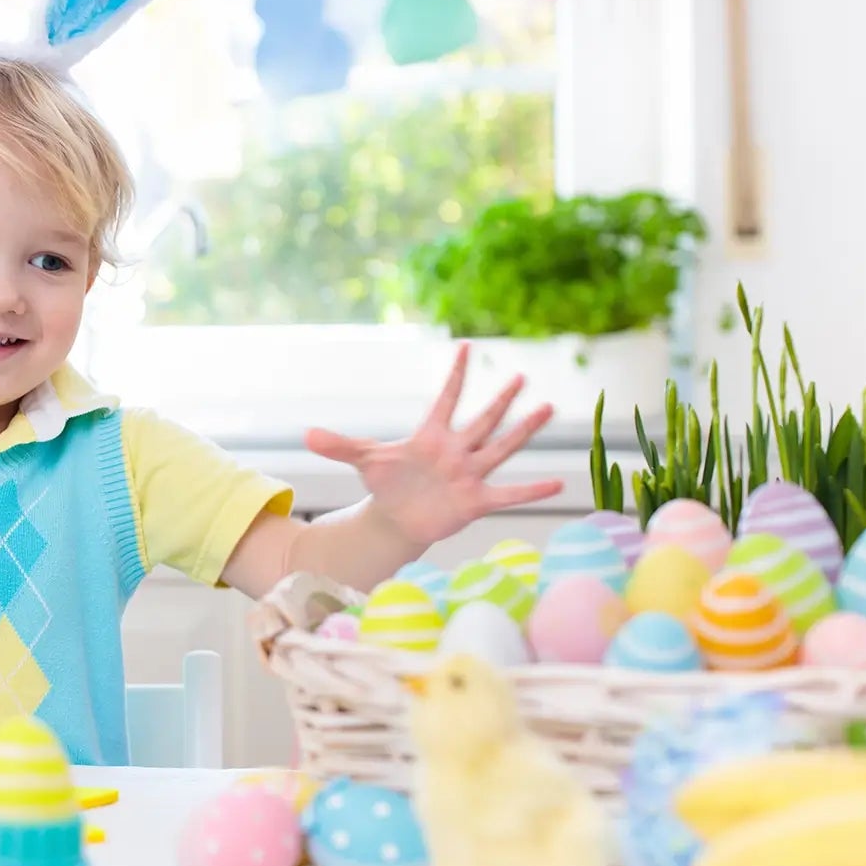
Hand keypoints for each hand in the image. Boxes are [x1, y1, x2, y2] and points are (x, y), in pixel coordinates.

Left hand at [306, 343, 564, 547]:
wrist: (398, 518)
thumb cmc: (386, 484)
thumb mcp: (363, 461)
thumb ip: (340, 445)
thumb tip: (305, 434)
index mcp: (431, 435)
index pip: (445, 399)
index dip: (454, 376)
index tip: (464, 347)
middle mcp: (457, 450)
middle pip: (482, 420)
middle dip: (501, 400)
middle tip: (521, 376)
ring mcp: (470, 474)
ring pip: (501, 447)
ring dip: (524, 431)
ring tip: (548, 409)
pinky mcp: (477, 500)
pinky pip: (510, 493)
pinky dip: (532, 489)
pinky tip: (560, 484)